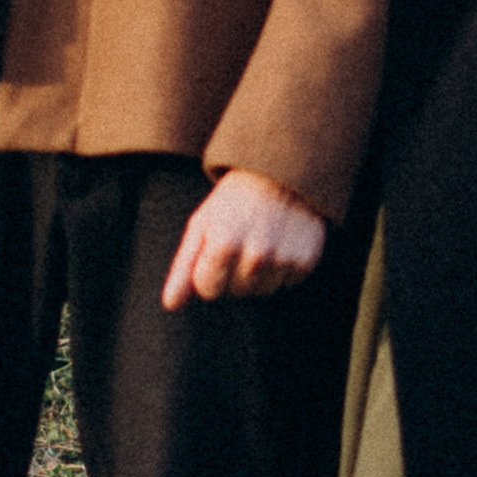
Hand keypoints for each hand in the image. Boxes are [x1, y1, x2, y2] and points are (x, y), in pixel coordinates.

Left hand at [162, 169, 326, 306]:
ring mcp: (284, 258)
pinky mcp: (306, 260)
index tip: (216, 250)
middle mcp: (256, 254)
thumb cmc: (234, 200)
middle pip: (236, 292)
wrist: (281, 172)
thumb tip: (170, 304)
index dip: (208, 272)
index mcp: (224, 244)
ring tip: (261, 240)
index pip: (208, 290)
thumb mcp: (202, 225)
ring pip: (262, 291)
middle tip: (241, 240)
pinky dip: (282, 267)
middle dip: (234, 273)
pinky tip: (280, 242)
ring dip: (259, 273)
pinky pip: (286, 282)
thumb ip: (183, 267)